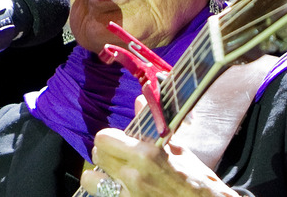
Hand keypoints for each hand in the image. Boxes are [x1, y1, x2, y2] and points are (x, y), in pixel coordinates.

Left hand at [80, 98, 239, 196]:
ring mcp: (128, 195)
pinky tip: (122, 188)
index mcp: (146, 154)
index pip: (104, 138)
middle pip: (96, 155)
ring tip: (113, 173)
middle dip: (105, 152)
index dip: (110, 137)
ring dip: (99, 174)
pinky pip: (102, 194)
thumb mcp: (177, 147)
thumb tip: (140, 99)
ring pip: (90, 179)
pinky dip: (108, 189)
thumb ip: (152, 125)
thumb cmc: (195, 178)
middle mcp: (133, 175)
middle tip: (118, 153)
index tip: (119, 138)